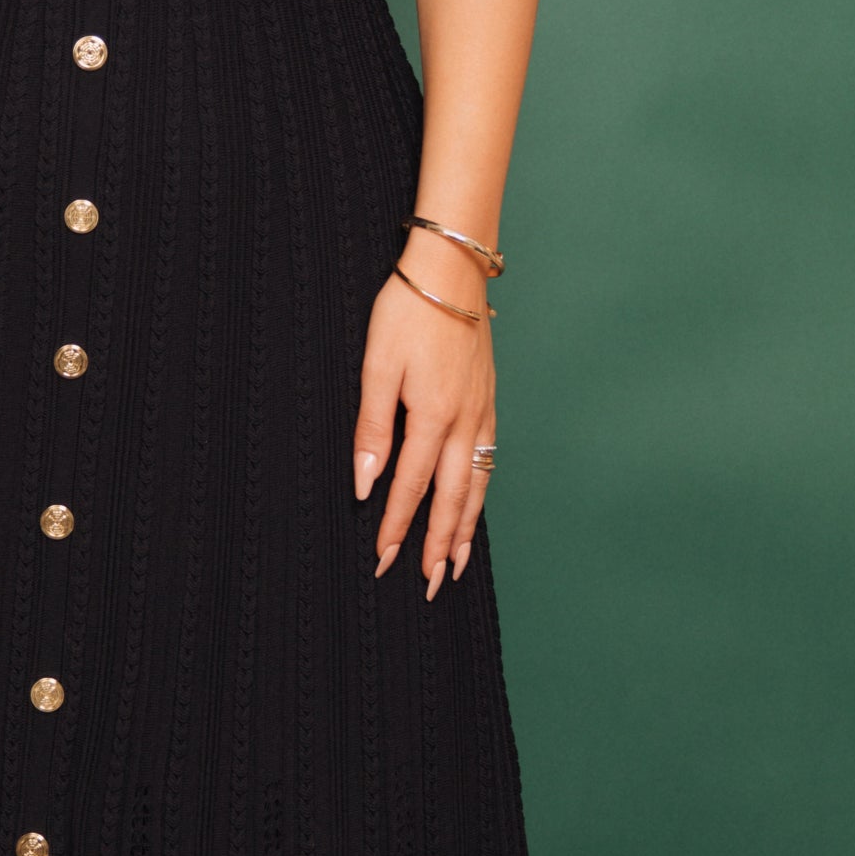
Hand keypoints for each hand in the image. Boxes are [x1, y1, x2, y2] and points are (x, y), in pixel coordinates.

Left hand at [354, 251, 495, 595]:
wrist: (452, 270)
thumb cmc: (409, 310)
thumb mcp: (377, 366)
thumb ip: (372, 427)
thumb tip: (365, 482)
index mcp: (433, 416)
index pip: (411, 488)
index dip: (397, 528)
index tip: (383, 561)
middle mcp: (465, 421)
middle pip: (452, 499)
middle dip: (441, 545)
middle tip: (432, 585)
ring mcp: (483, 412)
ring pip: (477, 485)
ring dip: (466, 528)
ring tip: (458, 564)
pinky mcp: (489, 399)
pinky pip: (488, 460)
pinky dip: (481, 493)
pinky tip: (474, 505)